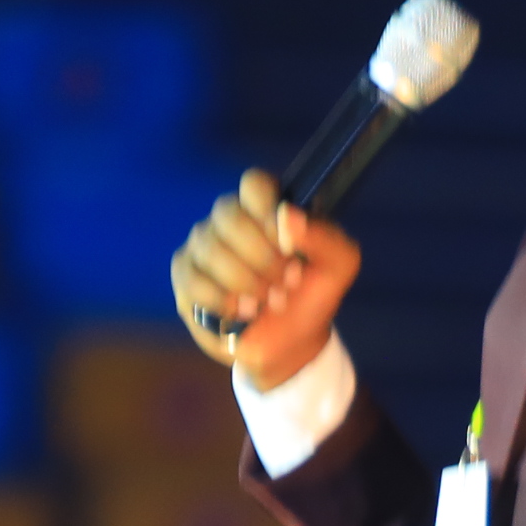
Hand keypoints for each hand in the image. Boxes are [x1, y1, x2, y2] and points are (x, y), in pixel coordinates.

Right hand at [170, 168, 361, 394]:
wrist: (291, 342)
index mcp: (266, 207)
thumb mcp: (339, 266)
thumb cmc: (311, 294)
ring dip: (247, 282)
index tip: (286, 243)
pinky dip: (223, 300)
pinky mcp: (186, 276)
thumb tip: (287, 216)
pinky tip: (243, 313)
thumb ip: (324, 237)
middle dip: (262, 256)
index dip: (267, 209)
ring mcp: (204, 246)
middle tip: (286, 282)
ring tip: (268, 302)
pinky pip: (193, 280)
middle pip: (229, 215)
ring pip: (211, 250)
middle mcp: (231, 220)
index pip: (253, 183)